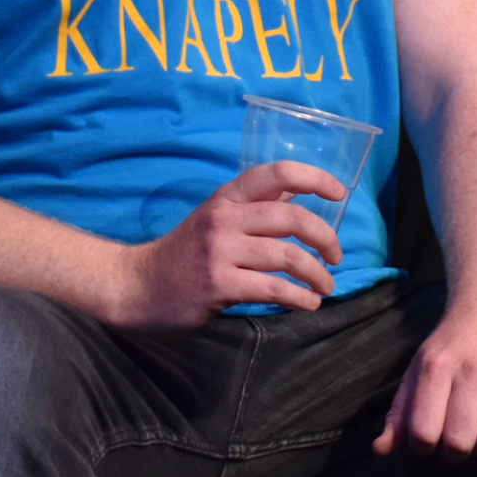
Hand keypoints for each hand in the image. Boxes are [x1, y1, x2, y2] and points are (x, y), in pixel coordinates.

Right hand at [117, 162, 345, 327]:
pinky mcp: (218, 284)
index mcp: (226, 197)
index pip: (276, 172)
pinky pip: (272, 288)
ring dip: (316, 273)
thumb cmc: (183, 253)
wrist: (136, 286)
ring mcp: (219, 251)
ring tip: (326, 286)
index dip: (314, 177)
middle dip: (324, 236)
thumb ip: (256, 205)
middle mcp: (224, 218)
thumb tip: (299, 189)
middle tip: (336, 256)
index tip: (339, 192)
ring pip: (286, 255)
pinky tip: (308, 303)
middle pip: (291, 216)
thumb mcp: (216, 218)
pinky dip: (298, 297)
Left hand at [372, 298, 476, 454]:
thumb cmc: (456, 339)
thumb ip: (401, 409)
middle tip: (459, 441)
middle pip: (459, 441)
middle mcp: (470, 369)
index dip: (424, 447)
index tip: (431, 440)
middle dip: (456, 453)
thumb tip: (381, 449)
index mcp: (435, 367)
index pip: (423, 431)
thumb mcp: (421, 365)